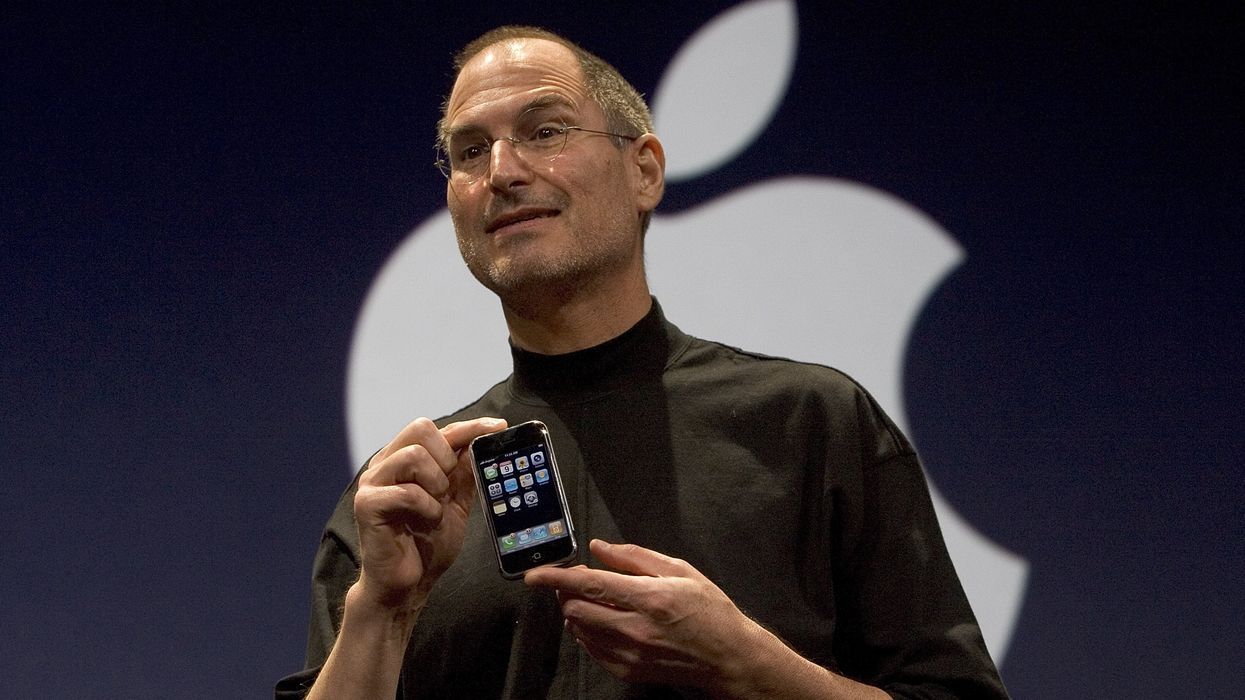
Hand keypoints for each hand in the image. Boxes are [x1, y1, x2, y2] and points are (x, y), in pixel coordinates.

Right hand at [353, 416, 505, 612]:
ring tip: (436, 506)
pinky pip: (407, 491)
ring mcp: (372, 482)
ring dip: (436, 483)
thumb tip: (481, 441)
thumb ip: (463, 472)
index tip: (498, 426)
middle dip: (446, 456)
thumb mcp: (455, 503)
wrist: (407, 585)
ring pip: (413, 455)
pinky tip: (427, 520)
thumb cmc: (426, 544)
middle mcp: (385, 465)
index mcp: (404, 460)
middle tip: (448, 487)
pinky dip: (427, 507)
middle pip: (420, 428)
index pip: (438, 429)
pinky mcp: (366, 504)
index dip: (470, 426)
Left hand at [524, 539, 764, 692]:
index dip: (555, 578)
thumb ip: (634, 557)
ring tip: (597, 601)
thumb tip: (598, 548)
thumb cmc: (709, 610)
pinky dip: (588, 632)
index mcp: (648, 598)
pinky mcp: (628, 670)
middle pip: (575, 610)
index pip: (588, 585)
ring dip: (577, 612)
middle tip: (578, 581)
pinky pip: (591, 649)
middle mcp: (635, 628)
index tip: (534, 574)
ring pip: (579, 630)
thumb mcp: (679, 570)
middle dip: (567, 593)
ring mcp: (630, 654)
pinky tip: (606, 621)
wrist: (728, 657)